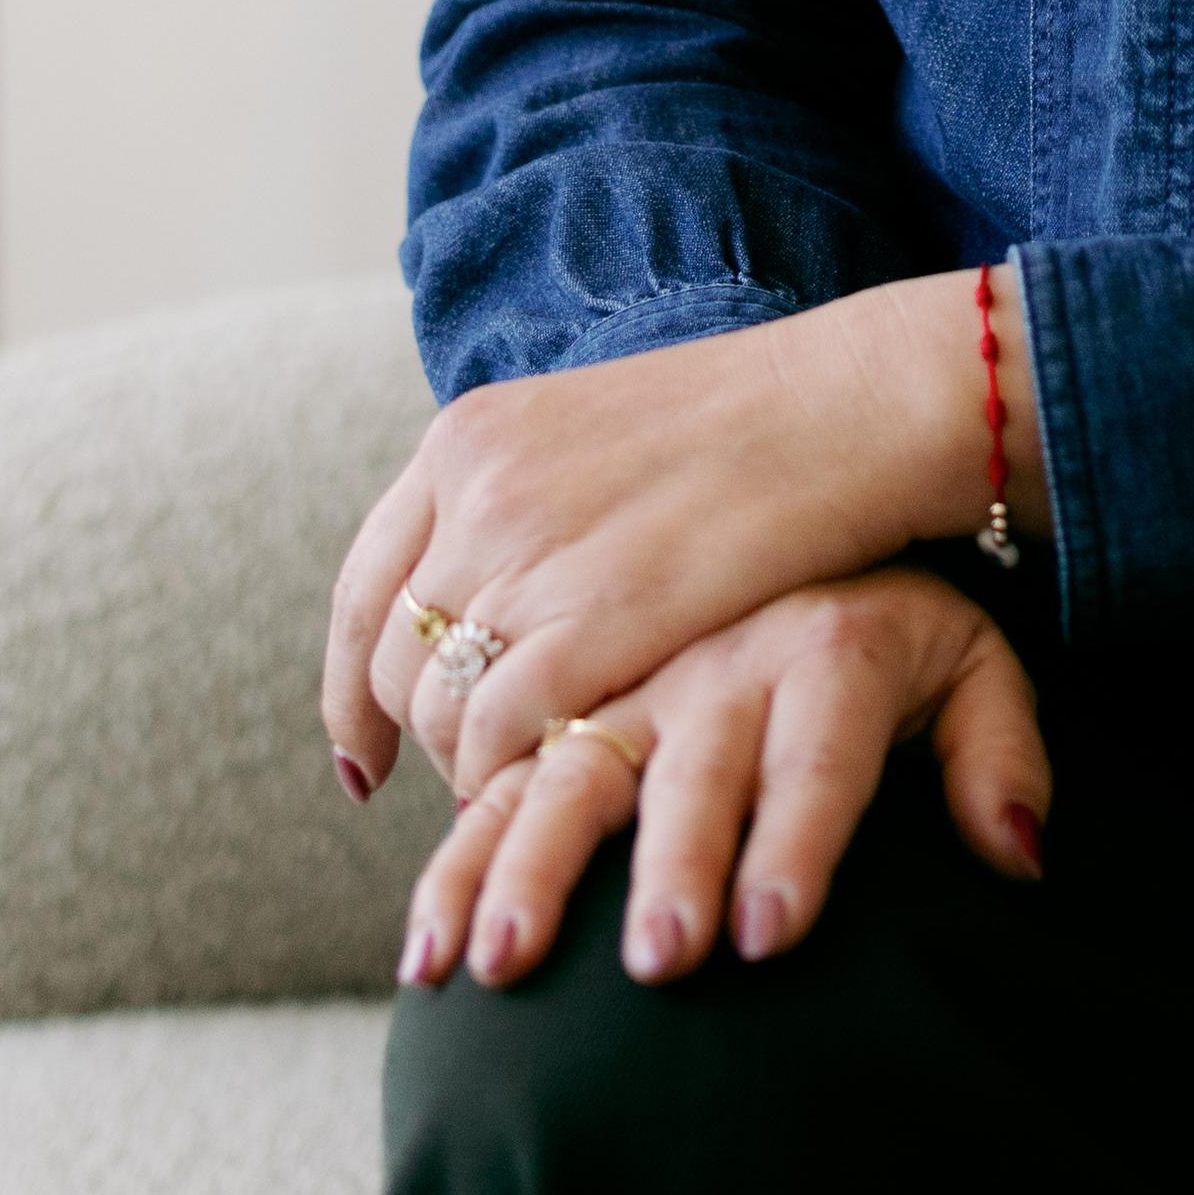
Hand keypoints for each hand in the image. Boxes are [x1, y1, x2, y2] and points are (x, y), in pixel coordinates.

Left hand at [320, 271, 1042, 806]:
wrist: (842, 405)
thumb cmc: (745, 426)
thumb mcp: (592, 433)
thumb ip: (521, 501)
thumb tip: (478, 594)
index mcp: (468, 436)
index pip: (362, 588)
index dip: (351, 691)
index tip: (364, 760)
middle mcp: (475, 492)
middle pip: (396, 657)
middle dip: (421, 736)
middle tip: (481, 777)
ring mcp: (527, 553)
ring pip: (440, 708)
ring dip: (472, 766)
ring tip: (533, 789)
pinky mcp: (591, 620)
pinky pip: (499, 732)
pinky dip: (511, 777)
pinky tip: (558, 788)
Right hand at [395, 573, 1049, 997]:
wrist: (810, 445)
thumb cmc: (887, 608)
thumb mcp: (968, 657)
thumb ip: (997, 748)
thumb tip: (1019, 856)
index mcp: (828, 646)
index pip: (819, 753)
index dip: (794, 839)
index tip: (768, 937)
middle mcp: (716, 652)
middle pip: (681, 766)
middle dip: (667, 861)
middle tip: (649, 962)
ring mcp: (620, 649)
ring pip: (556, 757)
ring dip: (516, 859)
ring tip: (490, 964)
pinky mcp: (549, 659)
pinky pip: (478, 749)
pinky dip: (443, 843)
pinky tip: (424, 941)